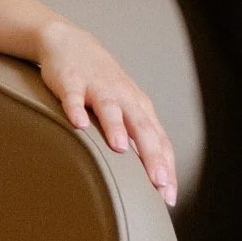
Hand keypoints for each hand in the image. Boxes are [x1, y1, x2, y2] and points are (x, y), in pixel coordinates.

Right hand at [37, 20, 177, 206]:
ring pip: (111, 109)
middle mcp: (124, 99)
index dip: (166, 168)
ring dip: (115, 127)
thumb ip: (137, 139)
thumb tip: (152, 179)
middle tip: (157, 181)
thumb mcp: (126, 109)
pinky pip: (74, 96)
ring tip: (120, 148)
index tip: (169, 197)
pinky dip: (76, 108)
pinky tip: (77, 123)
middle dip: (150, 155)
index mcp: (140, 109)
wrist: (72, 43)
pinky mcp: (71, 82)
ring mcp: (98, 89)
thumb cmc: (103, 85)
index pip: (160, 141)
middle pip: (142, 128)